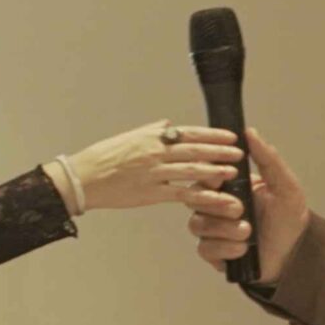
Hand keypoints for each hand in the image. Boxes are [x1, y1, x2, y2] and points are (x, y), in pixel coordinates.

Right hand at [68, 122, 241, 210]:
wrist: (84, 177)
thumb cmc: (104, 156)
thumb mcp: (130, 136)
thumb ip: (152, 131)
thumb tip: (169, 125)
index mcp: (153, 137)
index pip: (190, 133)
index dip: (212, 135)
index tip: (231, 136)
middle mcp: (157, 152)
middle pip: (195, 150)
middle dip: (220, 151)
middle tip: (239, 153)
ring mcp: (155, 173)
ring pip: (192, 170)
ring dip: (215, 171)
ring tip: (233, 172)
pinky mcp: (151, 193)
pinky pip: (181, 194)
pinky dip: (201, 195)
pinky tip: (216, 198)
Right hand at [181, 128, 309, 282]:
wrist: (293, 256)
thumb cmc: (288, 218)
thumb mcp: (285, 186)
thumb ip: (269, 159)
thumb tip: (251, 132)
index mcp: (231, 185)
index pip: (206, 172)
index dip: (210, 173)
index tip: (224, 177)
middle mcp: (216, 204)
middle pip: (195, 198)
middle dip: (217, 203)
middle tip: (240, 209)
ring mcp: (212, 229)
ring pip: (198, 224)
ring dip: (223, 228)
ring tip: (247, 232)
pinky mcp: (213, 251)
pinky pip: (205, 248)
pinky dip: (224, 248)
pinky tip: (242, 249)